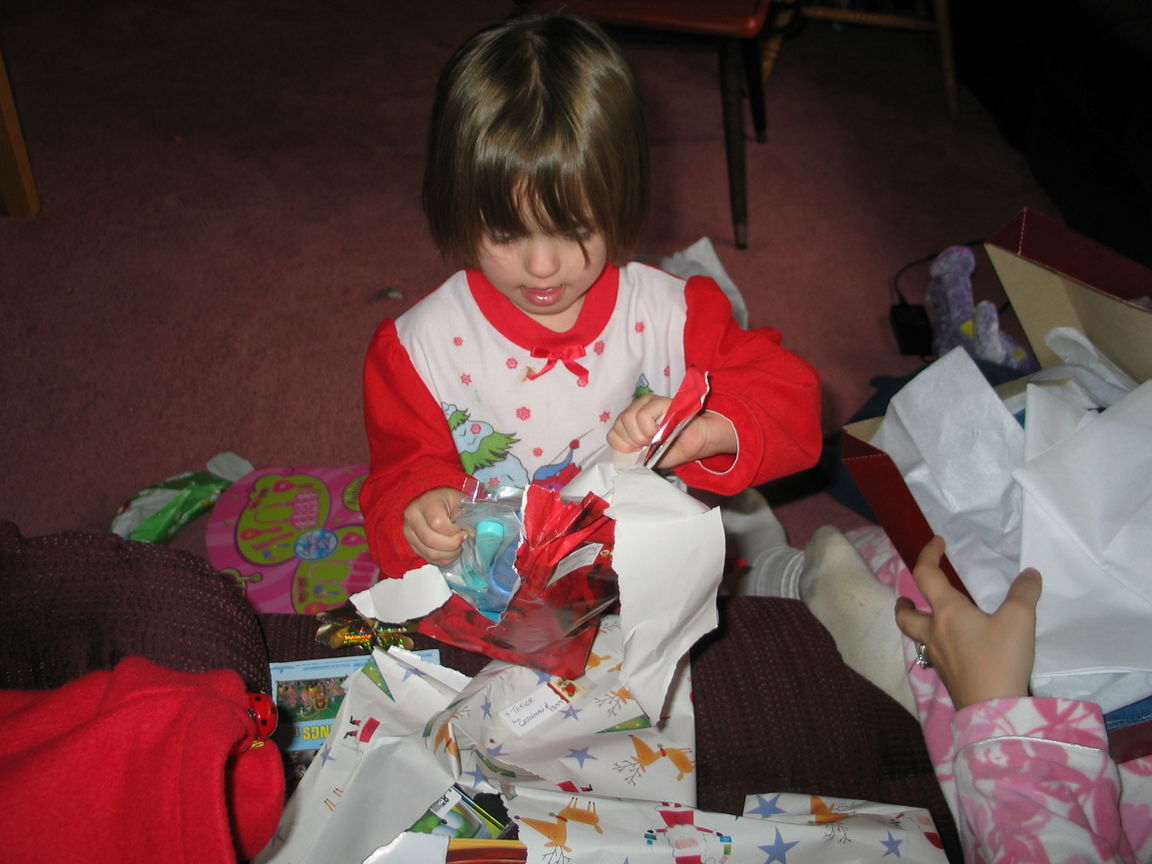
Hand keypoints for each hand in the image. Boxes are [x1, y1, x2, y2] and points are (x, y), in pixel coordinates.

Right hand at [403, 487, 465, 565]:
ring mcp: (410, 534)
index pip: (437, 523)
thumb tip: (472, 532)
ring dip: (449, 554)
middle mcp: (413, 518)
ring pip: (430, 553)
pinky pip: (430, 559)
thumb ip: (465, 514)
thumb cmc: (447, 501)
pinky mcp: (413, 546)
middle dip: (452, 545)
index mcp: (425, 503)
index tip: (464, 530)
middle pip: (431, 540)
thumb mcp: (458, 500)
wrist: (432, 503)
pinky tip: (452, 551)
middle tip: (463, 540)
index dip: (453, 531)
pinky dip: (444, 559)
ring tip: (458, 546)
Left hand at [607, 395, 735, 468]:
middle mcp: (636, 409)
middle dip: (633, 441)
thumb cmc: (673, 449)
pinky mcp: (660, 401)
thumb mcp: (647, 456)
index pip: (612, 432)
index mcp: (631, 423)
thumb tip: (621, 453)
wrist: (696, 444)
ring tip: (655, 438)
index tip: (636, 450)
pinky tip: (660, 432)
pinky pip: (643, 415)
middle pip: (619, 424)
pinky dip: (648, 429)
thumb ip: (632, 453)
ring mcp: (647, 403)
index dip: (622, 444)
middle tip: (649, 445)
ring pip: (627, 418)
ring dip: (641, 435)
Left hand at [894, 536, 1041, 708]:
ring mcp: (938, 657)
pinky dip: (935, 644)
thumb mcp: (1020, 620)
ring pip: (916, 637)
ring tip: (928, 620)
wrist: (993, 709)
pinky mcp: (947, 676)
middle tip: (908, 596)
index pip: (926, 575)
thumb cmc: (1000, 659)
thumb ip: (1024, 593)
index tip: (936, 542)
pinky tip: (953, 647)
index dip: (927, 554)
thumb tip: (1029, 574)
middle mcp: (934, 632)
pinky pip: (932, 654)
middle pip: (905, 615)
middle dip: (904, 603)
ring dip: (915, 624)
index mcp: (947, 611)